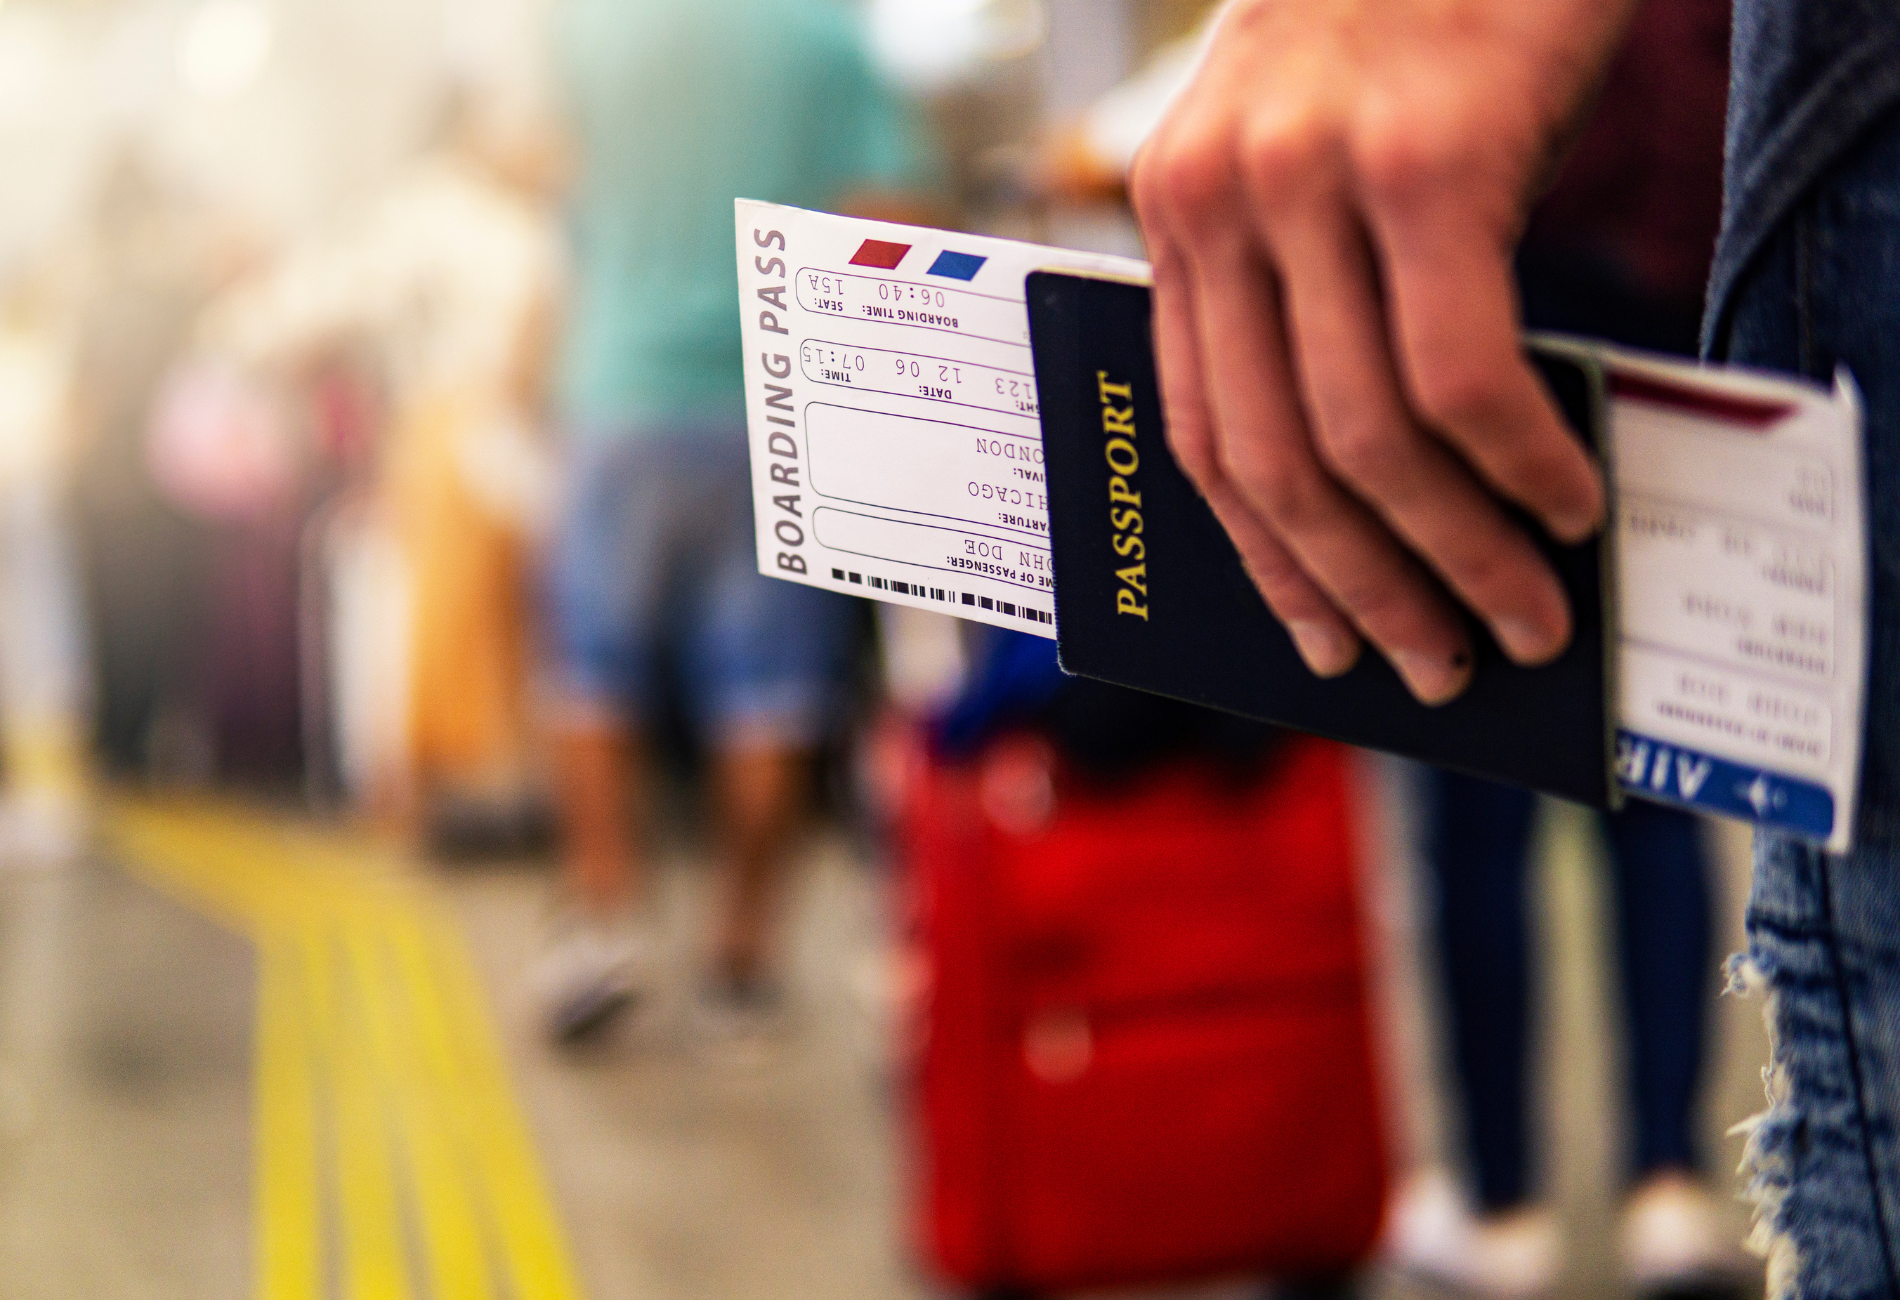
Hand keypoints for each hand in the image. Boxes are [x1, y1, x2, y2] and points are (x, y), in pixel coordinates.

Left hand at [1130, 0, 1634, 702]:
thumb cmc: (1427, 22)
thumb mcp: (1327, 153)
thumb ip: (1320, 293)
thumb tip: (1391, 485)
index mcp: (1174, 212)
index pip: (1201, 431)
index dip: (1265, 559)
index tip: (1321, 640)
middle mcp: (1217, 200)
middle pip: (1275, 460)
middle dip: (1363, 590)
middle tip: (1439, 664)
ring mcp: (1310, 181)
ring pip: (1366, 439)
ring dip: (1456, 555)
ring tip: (1526, 617)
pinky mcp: (1424, 163)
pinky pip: (1463, 374)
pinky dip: (1519, 465)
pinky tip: (1568, 506)